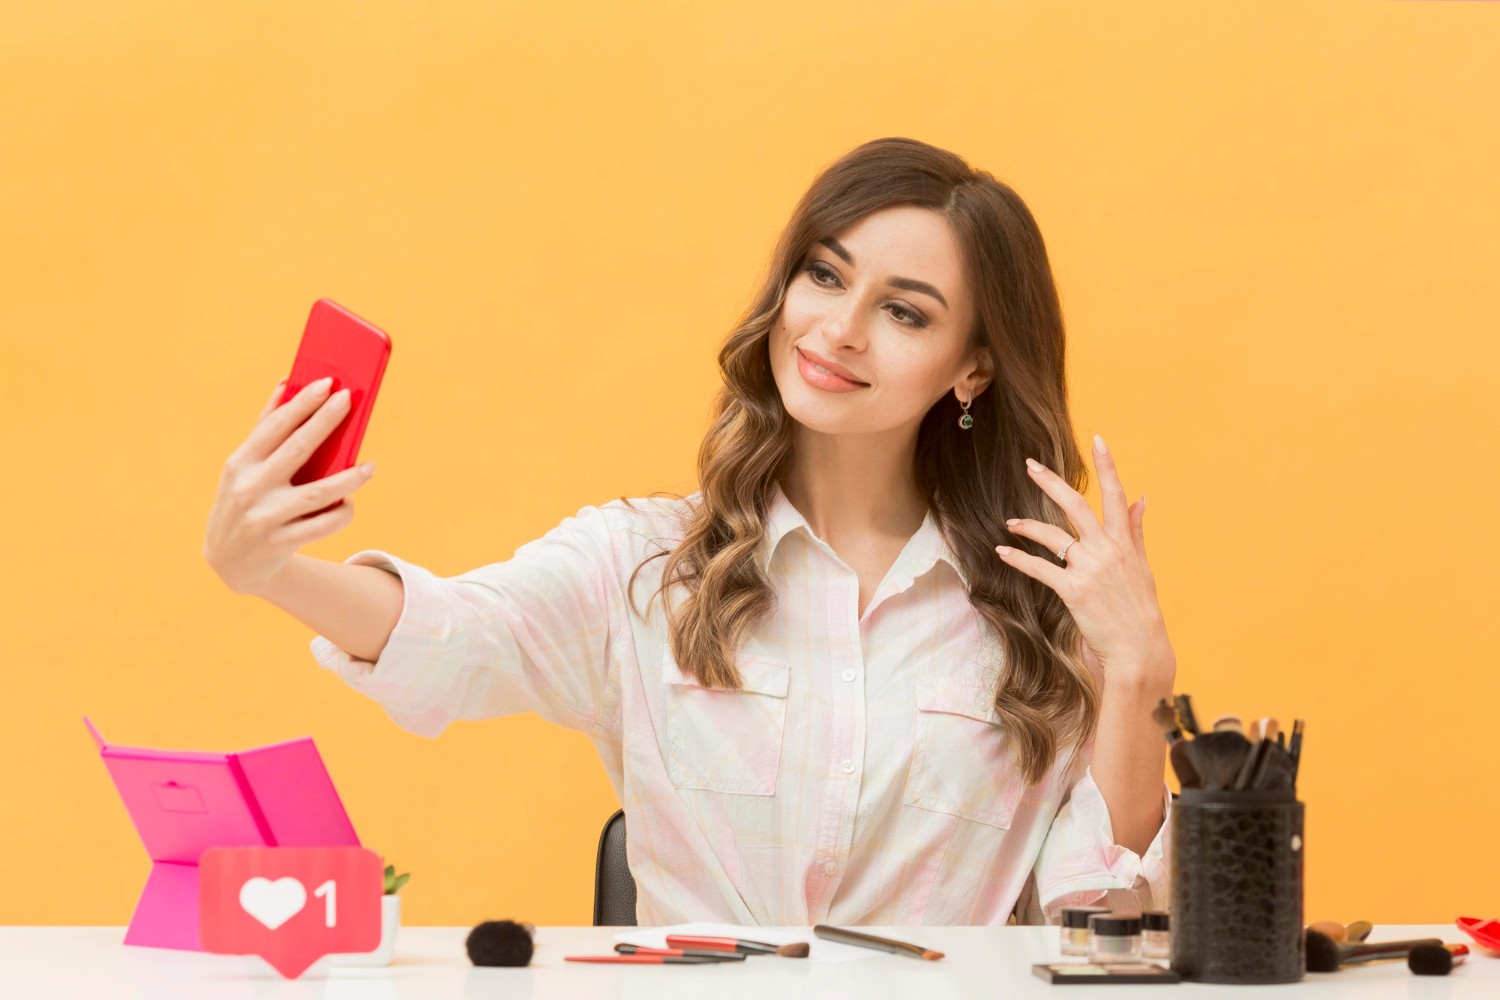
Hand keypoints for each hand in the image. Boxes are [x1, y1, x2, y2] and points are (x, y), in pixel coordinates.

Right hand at [203, 377, 375, 595]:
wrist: (230, 562)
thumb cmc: (245, 500)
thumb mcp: (243, 468)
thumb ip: (265, 428)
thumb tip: (287, 382)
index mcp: (239, 463)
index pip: (274, 426)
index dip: (301, 403)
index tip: (327, 383)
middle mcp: (249, 487)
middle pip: (296, 449)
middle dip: (325, 421)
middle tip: (348, 399)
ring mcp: (264, 517)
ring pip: (318, 493)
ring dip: (349, 478)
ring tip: (370, 467)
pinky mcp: (280, 543)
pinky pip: (323, 525)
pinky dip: (341, 513)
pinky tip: (349, 503)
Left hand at [994, 435, 1173, 687]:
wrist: (1139, 647)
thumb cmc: (1140, 608)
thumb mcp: (1142, 566)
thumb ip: (1136, 530)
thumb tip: (1142, 498)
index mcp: (1124, 541)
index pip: (1116, 495)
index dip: (1108, 466)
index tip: (1099, 439)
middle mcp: (1107, 549)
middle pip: (1076, 505)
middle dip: (1051, 483)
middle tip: (1030, 465)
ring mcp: (1089, 569)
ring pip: (1053, 536)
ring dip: (1028, 526)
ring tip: (1011, 522)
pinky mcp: (1073, 590)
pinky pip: (1040, 569)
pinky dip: (1019, 559)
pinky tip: (1003, 551)